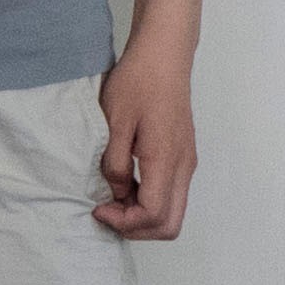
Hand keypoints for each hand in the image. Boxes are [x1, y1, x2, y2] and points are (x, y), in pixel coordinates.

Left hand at [95, 35, 199, 238]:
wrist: (164, 55)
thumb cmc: (138, 81)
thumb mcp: (114, 122)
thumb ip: (114, 164)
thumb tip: (116, 193)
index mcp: (165, 159)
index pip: (152, 215)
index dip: (123, 222)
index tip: (98, 207)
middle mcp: (183, 166)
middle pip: (170, 224)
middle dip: (136, 228)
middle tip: (108, 212)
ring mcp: (186, 162)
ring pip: (173, 212)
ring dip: (143, 216)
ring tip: (114, 196)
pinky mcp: (183, 155)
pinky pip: (172, 194)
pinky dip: (150, 201)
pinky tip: (126, 183)